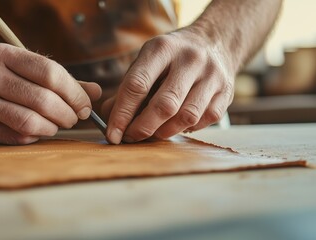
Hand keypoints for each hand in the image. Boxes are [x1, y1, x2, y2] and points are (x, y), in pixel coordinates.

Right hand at [0, 43, 100, 144]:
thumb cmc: (6, 81)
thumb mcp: (29, 71)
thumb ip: (64, 81)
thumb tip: (95, 93)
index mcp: (3, 54)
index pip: (50, 72)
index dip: (74, 93)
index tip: (86, 105)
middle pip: (42, 99)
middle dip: (67, 114)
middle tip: (74, 119)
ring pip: (29, 121)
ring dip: (52, 127)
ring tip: (57, 125)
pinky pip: (17, 136)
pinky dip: (35, 136)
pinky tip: (38, 130)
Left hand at [103, 28, 234, 143]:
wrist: (215, 41)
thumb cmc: (171, 57)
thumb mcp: (147, 61)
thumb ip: (127, 88)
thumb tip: (109, 117)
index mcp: (162, 48)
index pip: (137, 85)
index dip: (122, 114)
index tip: (113, 133)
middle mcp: (190, 59)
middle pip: (164, 104)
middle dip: (143, 127)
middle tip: (130, 137)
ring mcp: (212, 75)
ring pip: (186, 116)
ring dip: (164, 132)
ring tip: (153, 133)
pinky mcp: (226, 92)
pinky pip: (204, 120)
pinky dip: (186, 128)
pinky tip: (176, 125)